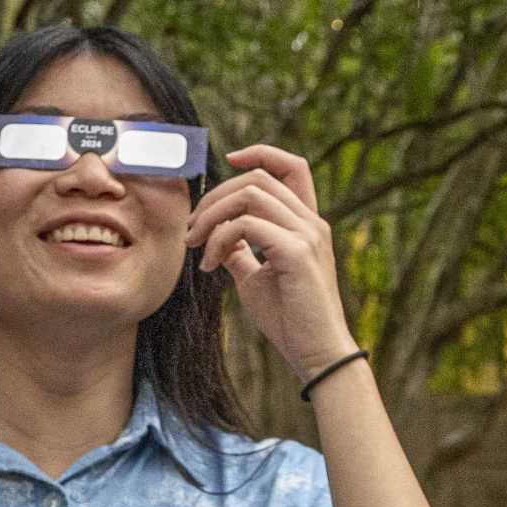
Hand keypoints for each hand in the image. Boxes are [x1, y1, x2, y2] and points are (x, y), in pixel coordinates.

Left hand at [184, 145, 360, 380]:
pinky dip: (219, 240)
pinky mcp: (296, 253)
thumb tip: (220, 239)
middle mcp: (312, 222)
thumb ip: (242, 253)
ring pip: (249, 194)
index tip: (228, 158)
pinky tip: (210, 265)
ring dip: (212, 215)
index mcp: (307, 223)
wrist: (316, 354)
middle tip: (190, 229)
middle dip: (215, 196)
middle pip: (258, 177)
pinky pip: (246, 226)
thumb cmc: (289, 319)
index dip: (261, 152)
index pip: (292, 167)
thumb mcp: (257, 278)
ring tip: (195, 244)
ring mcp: (307, 235)